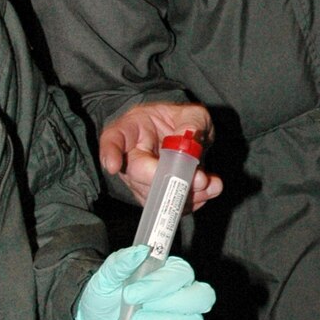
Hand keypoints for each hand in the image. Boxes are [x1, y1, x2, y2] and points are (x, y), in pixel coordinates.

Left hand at [75, 247, 214, 319]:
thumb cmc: (104, 299)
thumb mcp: (104, 278)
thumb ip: (120, 262)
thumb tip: (140, 250)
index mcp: (169, 274)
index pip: (183, 273)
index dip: (162, 282)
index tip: (132, 290)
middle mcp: (181, 297)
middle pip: (203, 297)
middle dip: (171, 302)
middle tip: (137, 307)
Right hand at [99, 102, 222, 208]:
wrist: (186, 138)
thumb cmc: (181, 121)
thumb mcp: (192, 113)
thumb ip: (191, 122)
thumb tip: (188, 140)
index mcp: (132, 129)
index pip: (113, 138)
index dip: (110, 152)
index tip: (113, 166)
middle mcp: (130, 157)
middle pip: (138, 174)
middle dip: (168, 180)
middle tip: (199, 178)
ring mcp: (141, 180)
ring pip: (155, 195)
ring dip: (186, 194)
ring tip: (209, 182)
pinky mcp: (156, 197)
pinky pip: (169, 206)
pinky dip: (192, 201)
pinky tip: (209, 189)